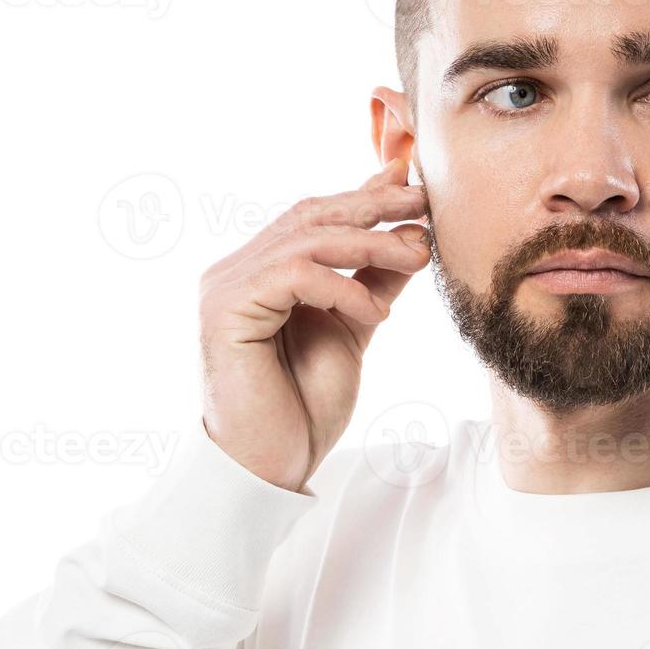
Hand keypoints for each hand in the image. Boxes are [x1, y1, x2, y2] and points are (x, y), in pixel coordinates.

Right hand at [198, 159, 429, 490]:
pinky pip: (293, 274)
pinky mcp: (227, 309)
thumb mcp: (353, 329)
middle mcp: (237, 270)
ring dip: (370, 242)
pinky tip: (376, 312)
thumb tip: (412, 235)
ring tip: (417, 257)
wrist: (272, 466)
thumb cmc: (302, 406)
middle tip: (423, 201)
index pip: (315, 217)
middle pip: (310, 215)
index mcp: (261, 271)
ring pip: (306, 239)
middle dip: (372, 205)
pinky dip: (342, 286)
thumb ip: (374, 281)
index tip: (412, 182)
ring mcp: (226, 286)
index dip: (364, 195)